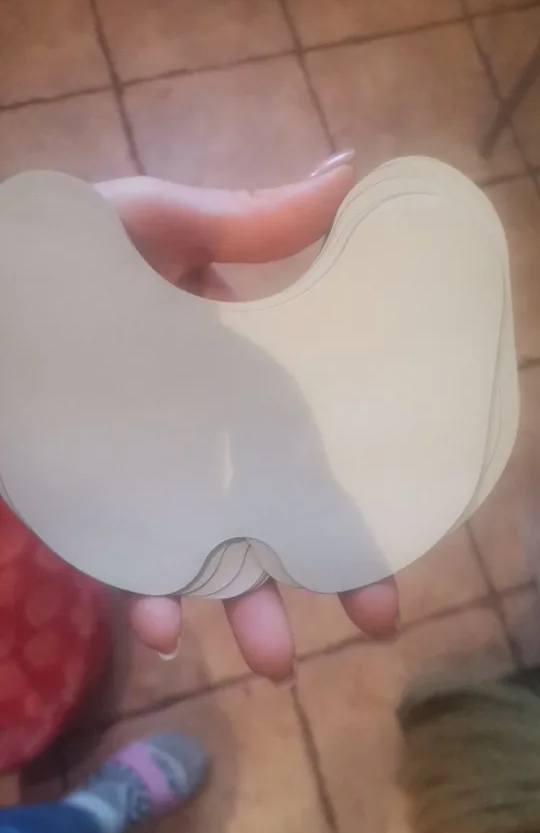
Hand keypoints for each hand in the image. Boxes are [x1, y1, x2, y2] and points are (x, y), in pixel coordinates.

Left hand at [96, 159, 398, 681]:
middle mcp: (197, 430)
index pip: (304, 439)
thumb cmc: (65, 251)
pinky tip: (166, 629)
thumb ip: (250, 219)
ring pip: (205, 551)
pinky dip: (147, 596)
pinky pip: (122, 560)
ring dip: (242, 606)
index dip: (348, 493)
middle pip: (268, 510)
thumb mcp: (161, 223)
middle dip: (316, 571)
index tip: (388, 545)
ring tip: (276, 659)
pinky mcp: (89, 499)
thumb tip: (349, 173)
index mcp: (230, 370)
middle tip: (370, 620)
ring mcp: (144, 471)